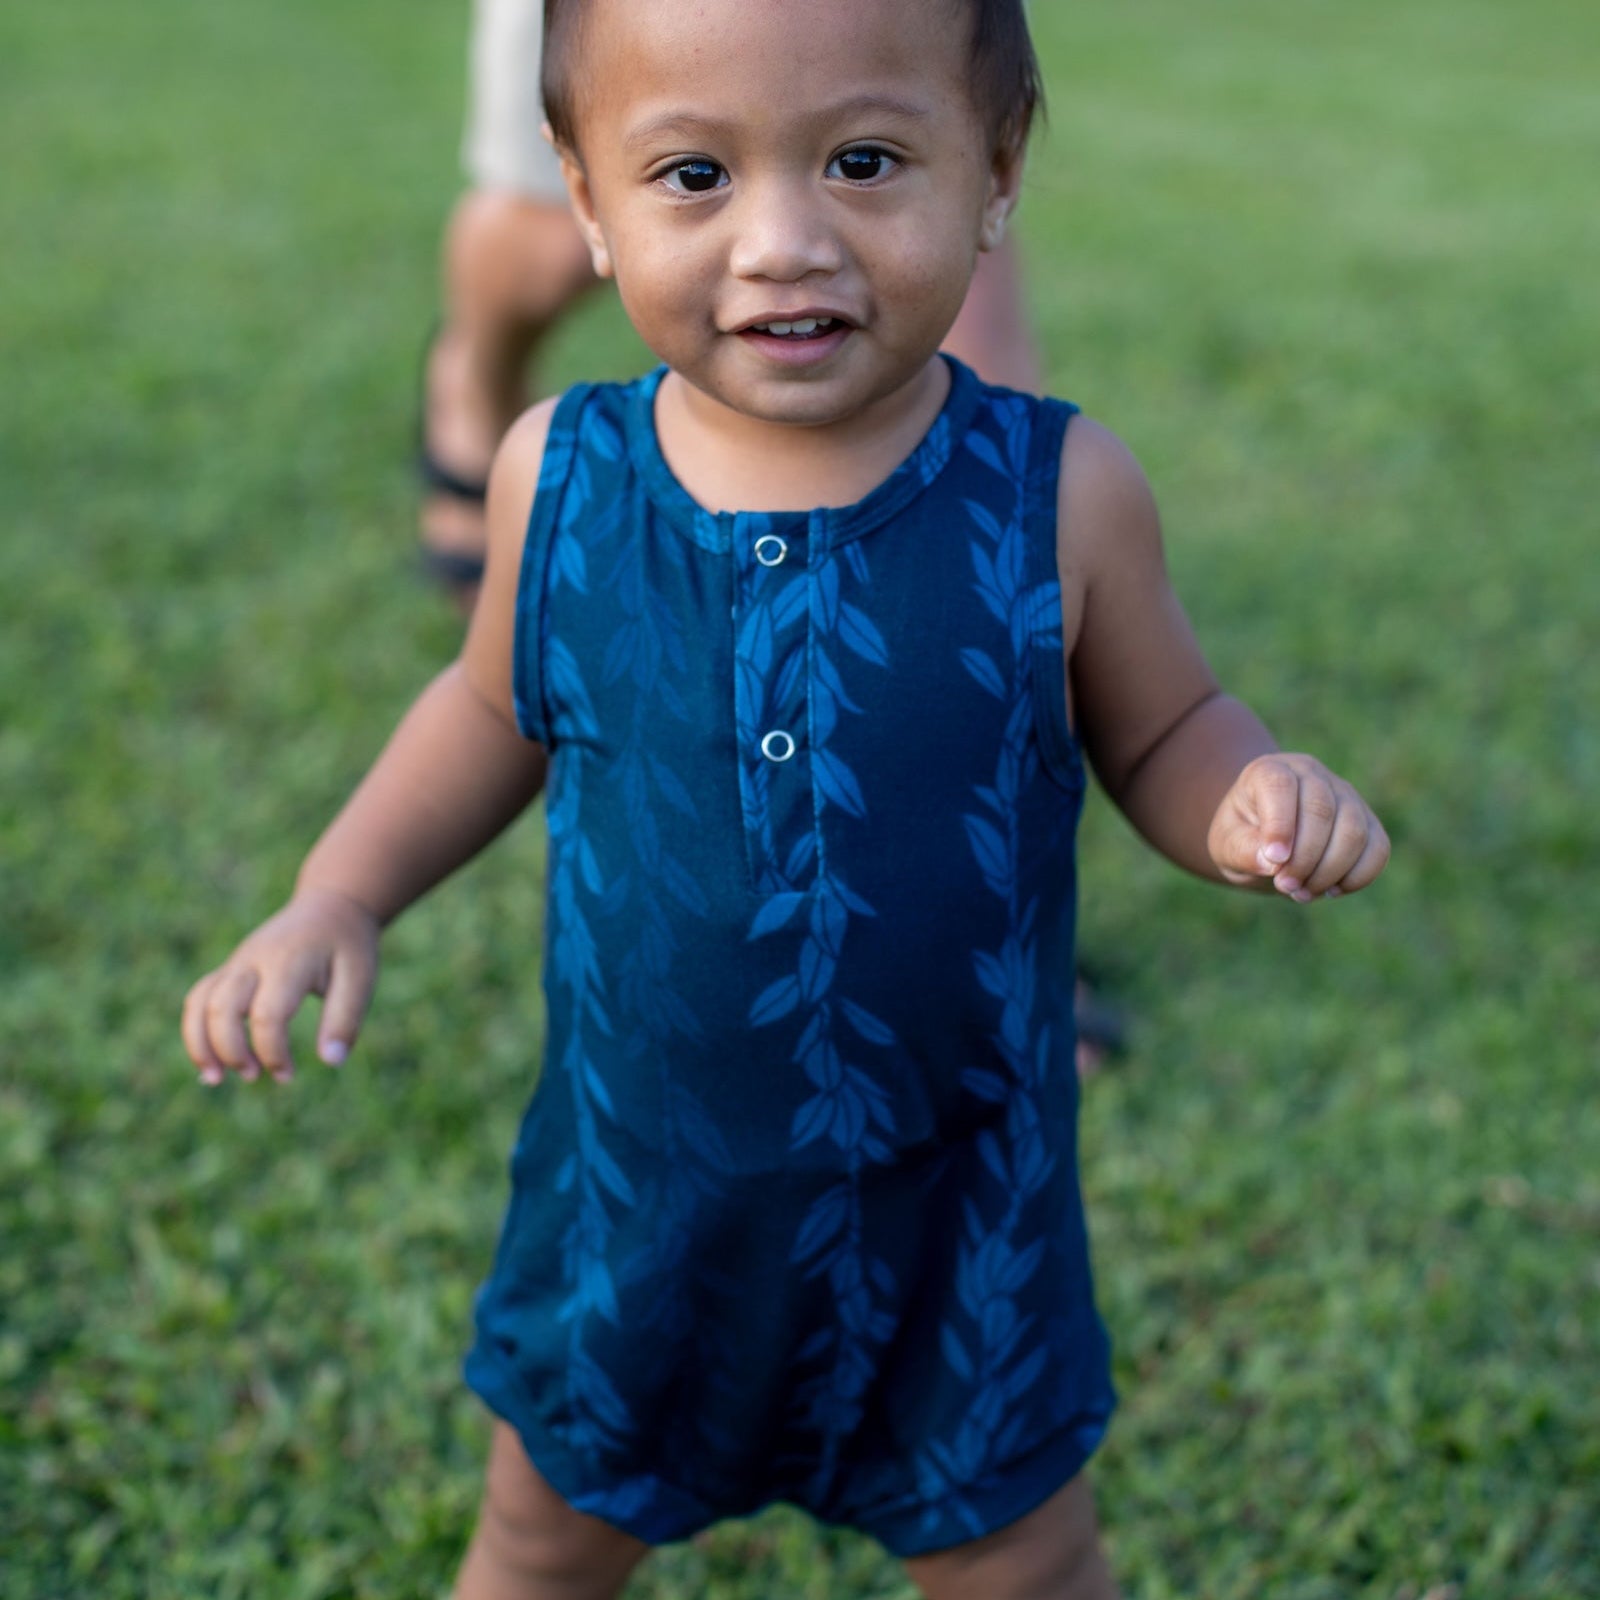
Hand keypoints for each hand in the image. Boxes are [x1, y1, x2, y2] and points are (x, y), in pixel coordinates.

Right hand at [181, 888, 379, 1085]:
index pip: (268, 1014)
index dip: (272, 1053)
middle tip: (255, 1077)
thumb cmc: (347, 947)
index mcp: (290, 961)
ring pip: (200, 1001)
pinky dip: (196, 1030)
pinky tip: (212, 1062)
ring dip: (201, 1044)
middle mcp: (255, 960)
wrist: (330, 907)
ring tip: (216, 1079)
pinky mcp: (229, 969)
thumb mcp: (360, 978)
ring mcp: (237, 962)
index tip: (288, 1075)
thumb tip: (331, 1062)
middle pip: (222, 1007)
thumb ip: (345, 1019)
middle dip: (231, 1050)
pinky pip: (198, 998)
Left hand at [1208, 753, 1389, 901]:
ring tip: (1303, 892)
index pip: (1280, 786)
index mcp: (1269, 770)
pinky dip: (1358, 876)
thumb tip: (1271, 862)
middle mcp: (1311, 774)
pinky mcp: (1367, 821)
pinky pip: (1378, 848)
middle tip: (1285, 886)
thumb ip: (1242, 850)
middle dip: (1304, 858)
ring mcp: (1344, 794)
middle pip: (1321, 810)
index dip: (1280, 825)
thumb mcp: (1226, 845)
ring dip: (1330, 871)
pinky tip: (1332, 889)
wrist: (1263, 839)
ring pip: (1354, 831)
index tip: (1274, 862)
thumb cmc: (1241, 837)